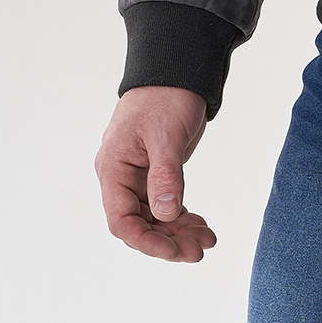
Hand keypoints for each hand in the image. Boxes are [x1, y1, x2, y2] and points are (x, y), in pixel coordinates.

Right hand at [94, 86, 215, 262]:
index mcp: (114, 168)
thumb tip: (166, 215)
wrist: (176, 70)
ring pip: (154, 217)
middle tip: (198, 251)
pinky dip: (182, 216)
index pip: (121, 219)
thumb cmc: (165, 96)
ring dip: (178, 231)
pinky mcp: (155, 172)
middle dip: (168, 240)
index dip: (145, 241)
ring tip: (207, 240)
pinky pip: (164, 204)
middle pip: (139, 223)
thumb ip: (165, 175)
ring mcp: (138, 176)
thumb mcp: (166, 135)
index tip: (172, 252)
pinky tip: (200, 225)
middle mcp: (121, 176)